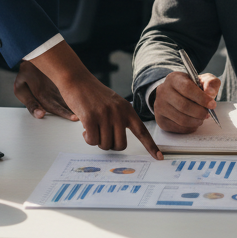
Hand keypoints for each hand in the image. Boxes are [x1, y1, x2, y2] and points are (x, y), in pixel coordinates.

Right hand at [20, 41, 162, 159]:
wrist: (77, 80)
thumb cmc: (94, 94)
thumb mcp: (114, 104)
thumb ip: (120, 119)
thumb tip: (118, 142)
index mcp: (127, 110)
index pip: (142, 131)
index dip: (151, 146)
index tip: (159, 157)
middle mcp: (119, 113)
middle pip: (120, 145)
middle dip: (109, 145)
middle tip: (101, 135)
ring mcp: (105, 115)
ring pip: (105, 144)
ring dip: (96, 141)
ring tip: (92, 128)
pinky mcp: (90, 118)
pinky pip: (92, 140)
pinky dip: (88, 139)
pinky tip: (84, 129)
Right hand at [154, 71, 220, 133]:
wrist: (175, 93)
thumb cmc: (191, 87)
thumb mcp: (203, 80)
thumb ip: (210, 83)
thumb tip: (210, 93)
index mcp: (174, 79)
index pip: (187, 88)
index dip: (201, 98)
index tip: (212, 104)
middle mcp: (163, 91)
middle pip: (184, 106)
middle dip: (200, 112)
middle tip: (207, 114)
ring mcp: (160, 106)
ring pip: (181, 119)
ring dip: (196, 121)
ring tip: (201, 118)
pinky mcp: (160, 119)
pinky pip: (178, 128)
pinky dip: (190, 127)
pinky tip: (194, 122)